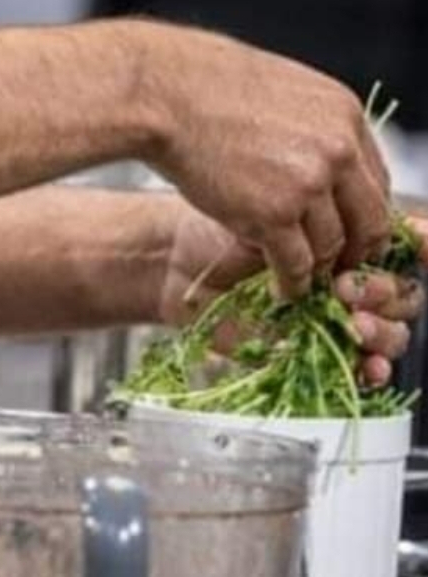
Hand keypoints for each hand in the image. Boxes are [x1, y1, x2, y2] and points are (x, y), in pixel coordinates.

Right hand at [136, 22, 391, 298]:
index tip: (347, 229)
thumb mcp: (276, 89)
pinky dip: (290, 283)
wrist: (159, 92)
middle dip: (353, 250)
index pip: (375, 180)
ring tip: (300, 278)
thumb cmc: (200, 83)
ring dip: (316, 269)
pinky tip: (280, 287)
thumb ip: (307, 125)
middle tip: (335, 266)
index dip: (361, 212)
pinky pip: (295, 264)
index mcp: (344, 115)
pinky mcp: (273, 215)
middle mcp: (338, 150)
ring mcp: (308, 184)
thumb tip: (316, 155)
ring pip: (330, 246)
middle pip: (368, 219)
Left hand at [160, 198, 425, 386]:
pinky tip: (369, 364)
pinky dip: (372, 367)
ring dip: (384, 329)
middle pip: (404, 292)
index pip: (401, 246)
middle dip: (389, 291)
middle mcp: (348, 278)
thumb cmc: (216, 226)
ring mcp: (335, 317)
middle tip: (353, 286)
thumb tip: (358, 217)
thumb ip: (317, 218)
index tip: (419, 239)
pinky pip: (360, 367)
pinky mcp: (316, 350)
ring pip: (392, 331)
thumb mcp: (268, 208)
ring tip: (353, 321)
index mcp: (344, 238)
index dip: (418, 245)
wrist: (174, 262)